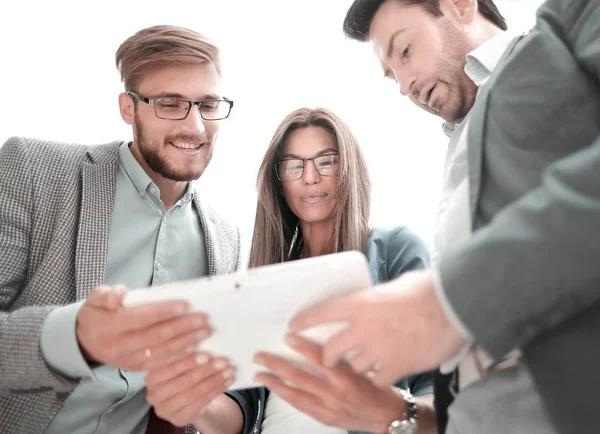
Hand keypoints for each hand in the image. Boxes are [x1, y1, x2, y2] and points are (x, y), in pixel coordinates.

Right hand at [76, 285, 209, 370]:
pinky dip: (179, 357)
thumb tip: (121, 293)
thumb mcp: (95, 299)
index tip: (185, 305)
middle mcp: (119, 346)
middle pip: (155, 337)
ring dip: (186, 343)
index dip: (163, 312)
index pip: (140, 318)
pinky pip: (160, 364)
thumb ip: (107, 295)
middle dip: (182, 328)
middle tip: (203, 319)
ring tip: (204, 332)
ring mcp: (128, 360)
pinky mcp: (136, 367)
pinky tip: (195, 348)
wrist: (85, 341)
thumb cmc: (97, 313)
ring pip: (161, 353)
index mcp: (108, 326)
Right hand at [145, 352, 234, 426]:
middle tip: (222, 360)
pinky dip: (216, 391)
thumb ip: (185, 354)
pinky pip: (200, 403)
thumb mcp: (181, 363)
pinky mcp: (178, 419)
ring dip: (213, 380)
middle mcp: (153, 394)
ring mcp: (165, 409)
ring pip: (193, 392)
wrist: (191, 401)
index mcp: (150, 376)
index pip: (169, 364)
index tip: (204, 347)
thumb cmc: (185, 375)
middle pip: (182, 380)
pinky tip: (226, 381)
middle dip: (204, 369)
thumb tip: (201, 338)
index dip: (187, 356)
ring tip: (228, 370)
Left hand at [254, 334, 403, 432]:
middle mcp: (334, 392)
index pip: (318, 356)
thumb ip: (341, 357)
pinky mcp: (325, 418)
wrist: (388, 416)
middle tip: (260, 356)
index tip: (287, 335)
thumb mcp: (363, 366)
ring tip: (260, 375)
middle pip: (298, 376)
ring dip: (274, 383)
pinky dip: (286, 396)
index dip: (301, 345)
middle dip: (275, 365)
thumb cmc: (377, 386)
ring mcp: (328, 407)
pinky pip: (300, 406)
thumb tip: (316, 342)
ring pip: (294, 393)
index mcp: (346, 375)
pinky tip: (277, 389)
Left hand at [289, 270, 467, 386]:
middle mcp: (363, 328)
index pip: (322, 313)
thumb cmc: (427, 290)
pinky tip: (386, 373)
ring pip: (353, 368)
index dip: (305, 322)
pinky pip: (378, 379)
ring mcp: (378, 349)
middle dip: (326, 357)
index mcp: (360, 303)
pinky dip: (380, 378)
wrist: (453, 306)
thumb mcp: (395, 286)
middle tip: (328, 357)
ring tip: (363, 365)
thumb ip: (377, 298)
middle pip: (331, 351)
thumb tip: (373, 301)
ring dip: (357, 367)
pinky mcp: (397, 366)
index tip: (294, 327)